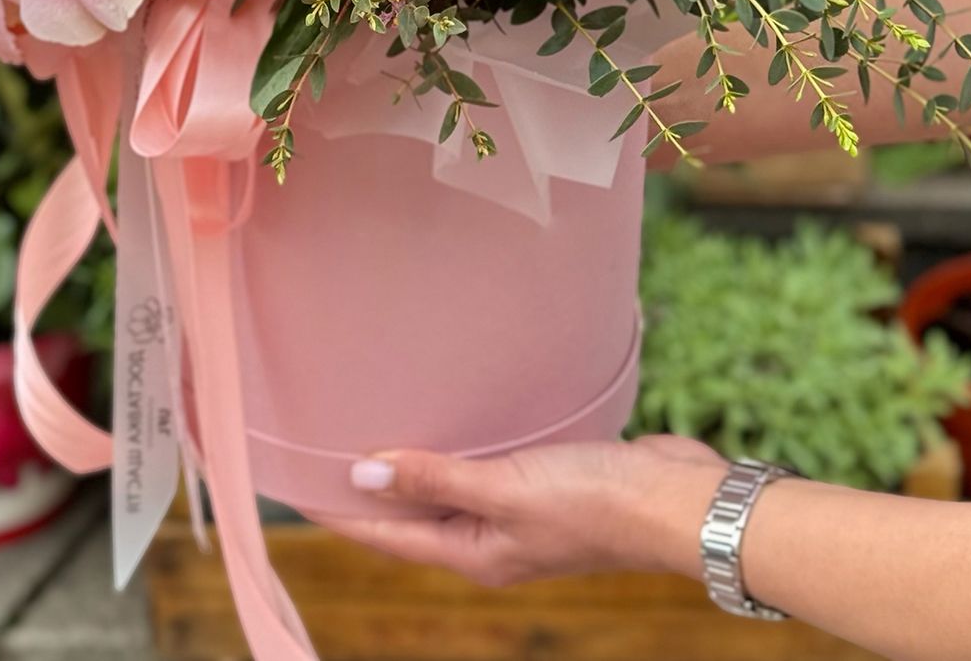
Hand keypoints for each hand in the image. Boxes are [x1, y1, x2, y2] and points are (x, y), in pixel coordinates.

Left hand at [325, 436, 726, 587]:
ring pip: (448, 489)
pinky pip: (484, 466)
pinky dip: (458, 447)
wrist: (677, 499)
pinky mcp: (544, 481)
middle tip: (323, 449)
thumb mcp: (505, 489)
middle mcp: (489, 539)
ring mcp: (518, 512)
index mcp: (474, 552)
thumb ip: (435, 479)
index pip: (385, 535)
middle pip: (411, 515)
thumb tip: (361, 474)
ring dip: (413, 465)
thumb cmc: (594, 502)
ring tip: (374, 428)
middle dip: (368, 490)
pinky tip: (452, 418)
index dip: (339, 512)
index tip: (293, 487)